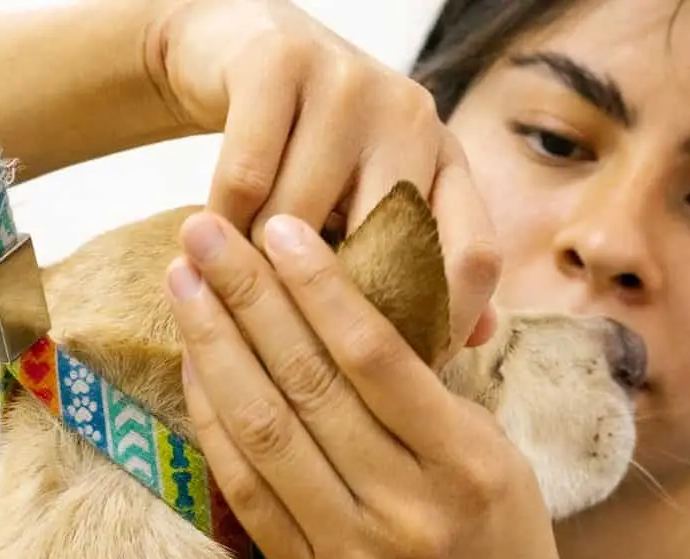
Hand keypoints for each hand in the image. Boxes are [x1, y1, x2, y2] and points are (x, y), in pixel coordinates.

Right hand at [143, 0, 498, 345]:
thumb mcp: (369, 207)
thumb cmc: (309, 153)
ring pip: (302, 224)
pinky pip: (247, 182)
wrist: (235, 50)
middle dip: (332, 312)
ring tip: (238, 288)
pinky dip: (221, 223)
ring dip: (259, 272)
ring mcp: (350, 82)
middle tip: (294, 351)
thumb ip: (420, 271)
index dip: (436, 328)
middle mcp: (413, 114)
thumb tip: (481, 339)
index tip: (388, 378)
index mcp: (445, 157)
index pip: (471, 259)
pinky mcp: (278, 62)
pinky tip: (208, 239)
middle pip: (386, 252)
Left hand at [164, 210, 585, 558]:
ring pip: (265, 431)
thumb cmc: (504, 539)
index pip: (378, 358)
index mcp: (466, 465)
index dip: (319, 287)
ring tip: (184, 283)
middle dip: (249, 297)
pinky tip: (196, 364)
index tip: (278, 228)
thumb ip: (429, 392)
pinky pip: (246, 488)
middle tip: (204, 232)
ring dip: (215, 348)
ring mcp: (350, 551)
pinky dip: (214, 419)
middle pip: (308, 385)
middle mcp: (406, 509)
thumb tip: (348, 303)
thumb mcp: (497, 455)